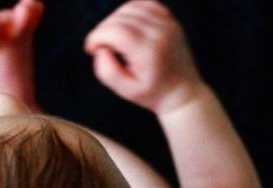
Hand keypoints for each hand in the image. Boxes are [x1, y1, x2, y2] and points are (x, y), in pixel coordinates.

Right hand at [85, 0, 202, 113]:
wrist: (182, 92)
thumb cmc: (151, 93)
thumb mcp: (125, 90)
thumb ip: (106, 71)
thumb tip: (101, 48)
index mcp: (149, 51)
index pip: (116, 31)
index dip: (96, 36)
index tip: (91, 49)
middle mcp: (160, 33)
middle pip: (120, 18)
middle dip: (102, 30)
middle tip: (100, 48)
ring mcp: (167, 23)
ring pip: (130, 7)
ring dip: (114, 20)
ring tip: (112, 39)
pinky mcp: (169, 19)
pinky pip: (144, 4)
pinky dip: (129, 11)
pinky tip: (125, 27)